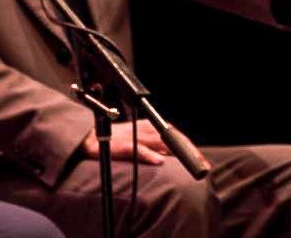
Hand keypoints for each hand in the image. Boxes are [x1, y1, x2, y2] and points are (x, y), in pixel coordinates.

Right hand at [80, 120, 204, 167]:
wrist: (87, 139)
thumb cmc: (113, 142)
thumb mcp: (138, 143)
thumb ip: (154, 148)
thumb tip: (171, 158)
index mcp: (149, 127)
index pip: (175, 136)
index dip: (190, 148)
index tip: (203, 163)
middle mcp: (144, 129)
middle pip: (172, 139)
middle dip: (189, 151)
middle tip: (203, 165)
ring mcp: (133, 136)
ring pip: (159, 142)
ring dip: (176, 152)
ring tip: (190, 162)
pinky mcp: (121, 144)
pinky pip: (136, 149)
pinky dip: (148, 154)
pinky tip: (158, 161)